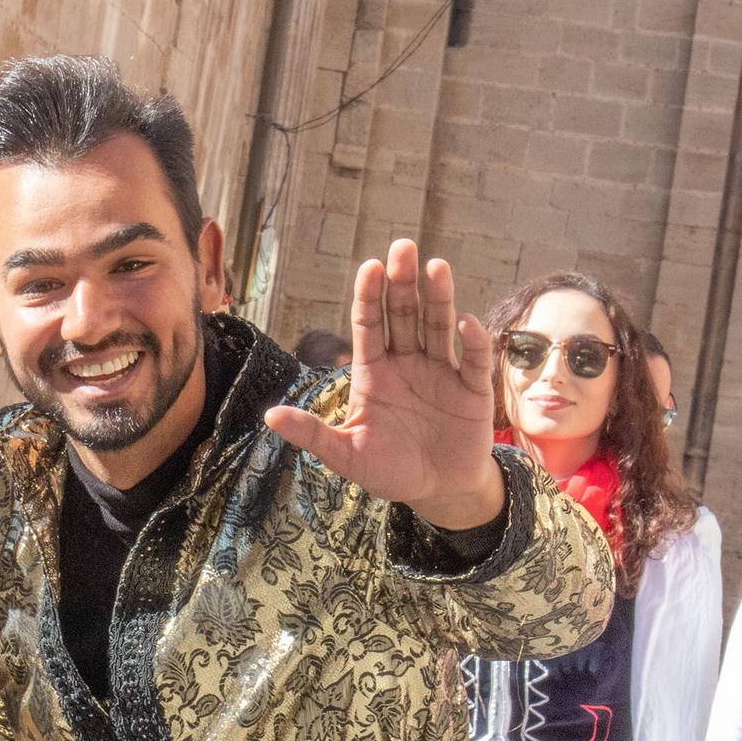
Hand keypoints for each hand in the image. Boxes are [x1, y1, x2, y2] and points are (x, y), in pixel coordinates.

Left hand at [264, 238, 501, 529]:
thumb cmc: (389, 470)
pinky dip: (471, 341)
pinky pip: (472, 361)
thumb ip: (312, 434)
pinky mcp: (472, 390)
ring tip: (435, 267)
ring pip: (437, 327)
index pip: (369, 325)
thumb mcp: (346, 455)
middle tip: (402, 248)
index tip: (370, 267)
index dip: (369, 297)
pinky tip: (465, 322)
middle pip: (404, 316)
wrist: (437, 492)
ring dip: (438, 298)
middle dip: (402, 284)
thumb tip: (269, 417)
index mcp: (375, 372)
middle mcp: (407, 363)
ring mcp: (441, 372)